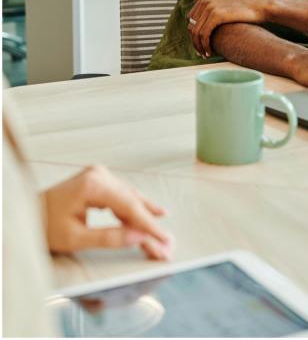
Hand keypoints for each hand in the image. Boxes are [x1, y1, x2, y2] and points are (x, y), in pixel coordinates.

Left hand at [43, 165, 173, 259]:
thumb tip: (139, 238)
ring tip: (162, 235)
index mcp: (93, 185)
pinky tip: (151, 214)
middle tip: (167, 244)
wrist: (29, 214)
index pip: (129, 206)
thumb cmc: (45, 227)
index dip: (149, 226)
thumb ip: (110, 238)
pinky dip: (134, 210)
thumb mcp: (76, 238)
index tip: (164, 241)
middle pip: (133, 202)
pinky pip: (122, 196)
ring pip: (130, 197)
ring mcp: (100, 175)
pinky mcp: (99, 180)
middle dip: (150, 225)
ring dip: (145, 217)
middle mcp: (99, 174)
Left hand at [188, 0, 267, 57]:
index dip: (194, 31)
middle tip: (201, 51)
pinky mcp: (216, 15)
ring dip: (199, 46)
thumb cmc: (246, 5)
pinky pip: (204, 34)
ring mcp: (210, 6)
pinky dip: (205, 45)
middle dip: (195, 40)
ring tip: (205, 55)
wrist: (261, 6)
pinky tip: (210, 53)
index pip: (191, 16)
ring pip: (196, 31)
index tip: (199, 41)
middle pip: (191, 24)